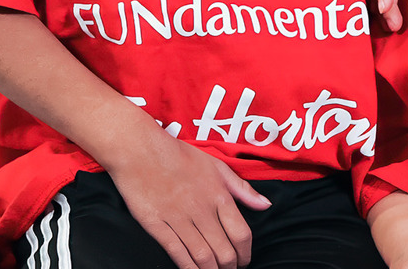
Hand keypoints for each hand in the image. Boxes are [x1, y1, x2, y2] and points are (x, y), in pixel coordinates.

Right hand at [102, 126, 270, 268]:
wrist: (141, 150)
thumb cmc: (180, 155)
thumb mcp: (217, 166)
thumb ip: (242, 189)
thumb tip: (266, 204)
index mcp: (219, 195)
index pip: (241, 233)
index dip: (245, 253)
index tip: (244, 260)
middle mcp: (201, 209)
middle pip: (223, 250)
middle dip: (230, 266)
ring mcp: (178, 218)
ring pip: (202, 255)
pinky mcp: (156, 224)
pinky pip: (176, 252)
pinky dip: (187, 267)